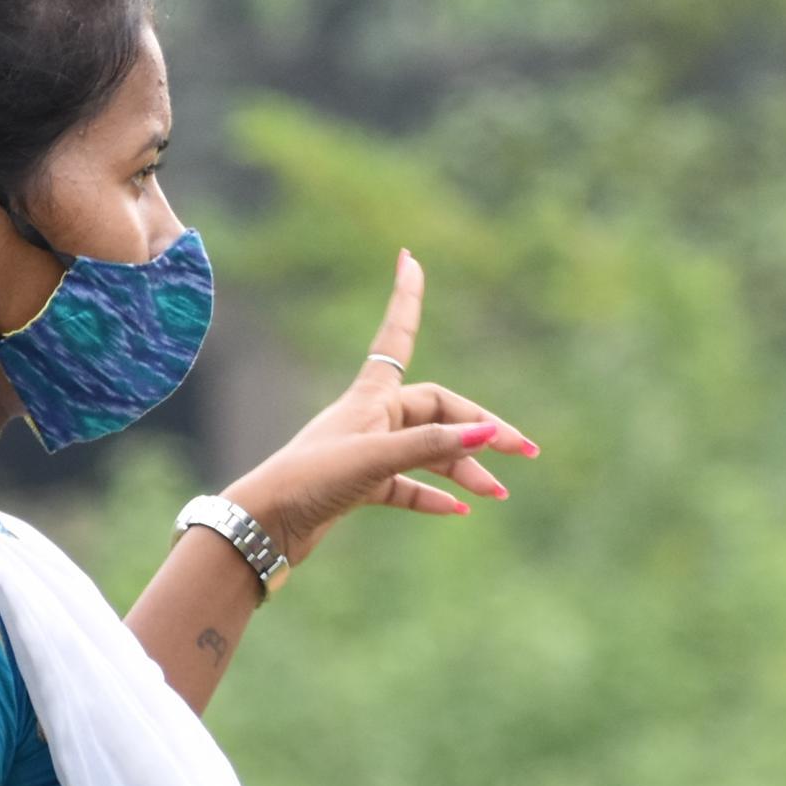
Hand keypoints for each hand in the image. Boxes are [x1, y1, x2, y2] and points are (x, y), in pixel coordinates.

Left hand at [224, 253, 537, 565]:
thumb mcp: (373, 459)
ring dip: (463, 469)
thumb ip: (429, 445)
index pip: (397, 336)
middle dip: (481, 430)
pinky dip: (433, 495)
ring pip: (427, 453)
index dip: (406, 299)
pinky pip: (407, 486)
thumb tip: (485, 433)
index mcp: (370, 397)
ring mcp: (366, 453)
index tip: (409, 259)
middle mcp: (371, 419)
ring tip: (499, 493)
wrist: (262, 525)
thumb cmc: (309, 481)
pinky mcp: (358, 487)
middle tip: (524, 452)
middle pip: (439, 412)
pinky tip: (459, 508)